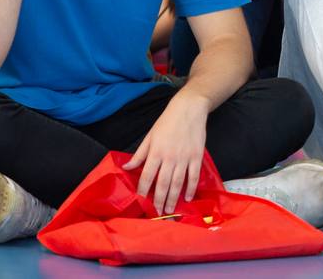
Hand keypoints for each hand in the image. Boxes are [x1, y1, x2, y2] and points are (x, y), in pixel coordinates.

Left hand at [123, 92, 207, 213]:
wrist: (189, 109)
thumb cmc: (167, 122)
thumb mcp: (149, 136)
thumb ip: (139, 154)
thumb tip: (126, 168)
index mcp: (156, 152)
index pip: (147, 176)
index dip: (143, 190)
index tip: (141, 201)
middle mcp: (169, 157)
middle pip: (163, 184)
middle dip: (159, 200)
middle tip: (157, 213)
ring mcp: (184, 158)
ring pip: (178, 183)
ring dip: (173, 198)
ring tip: (170, 211)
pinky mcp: (197, 157)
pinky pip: (193, 176)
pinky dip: (191, 189)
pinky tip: (187, 198)